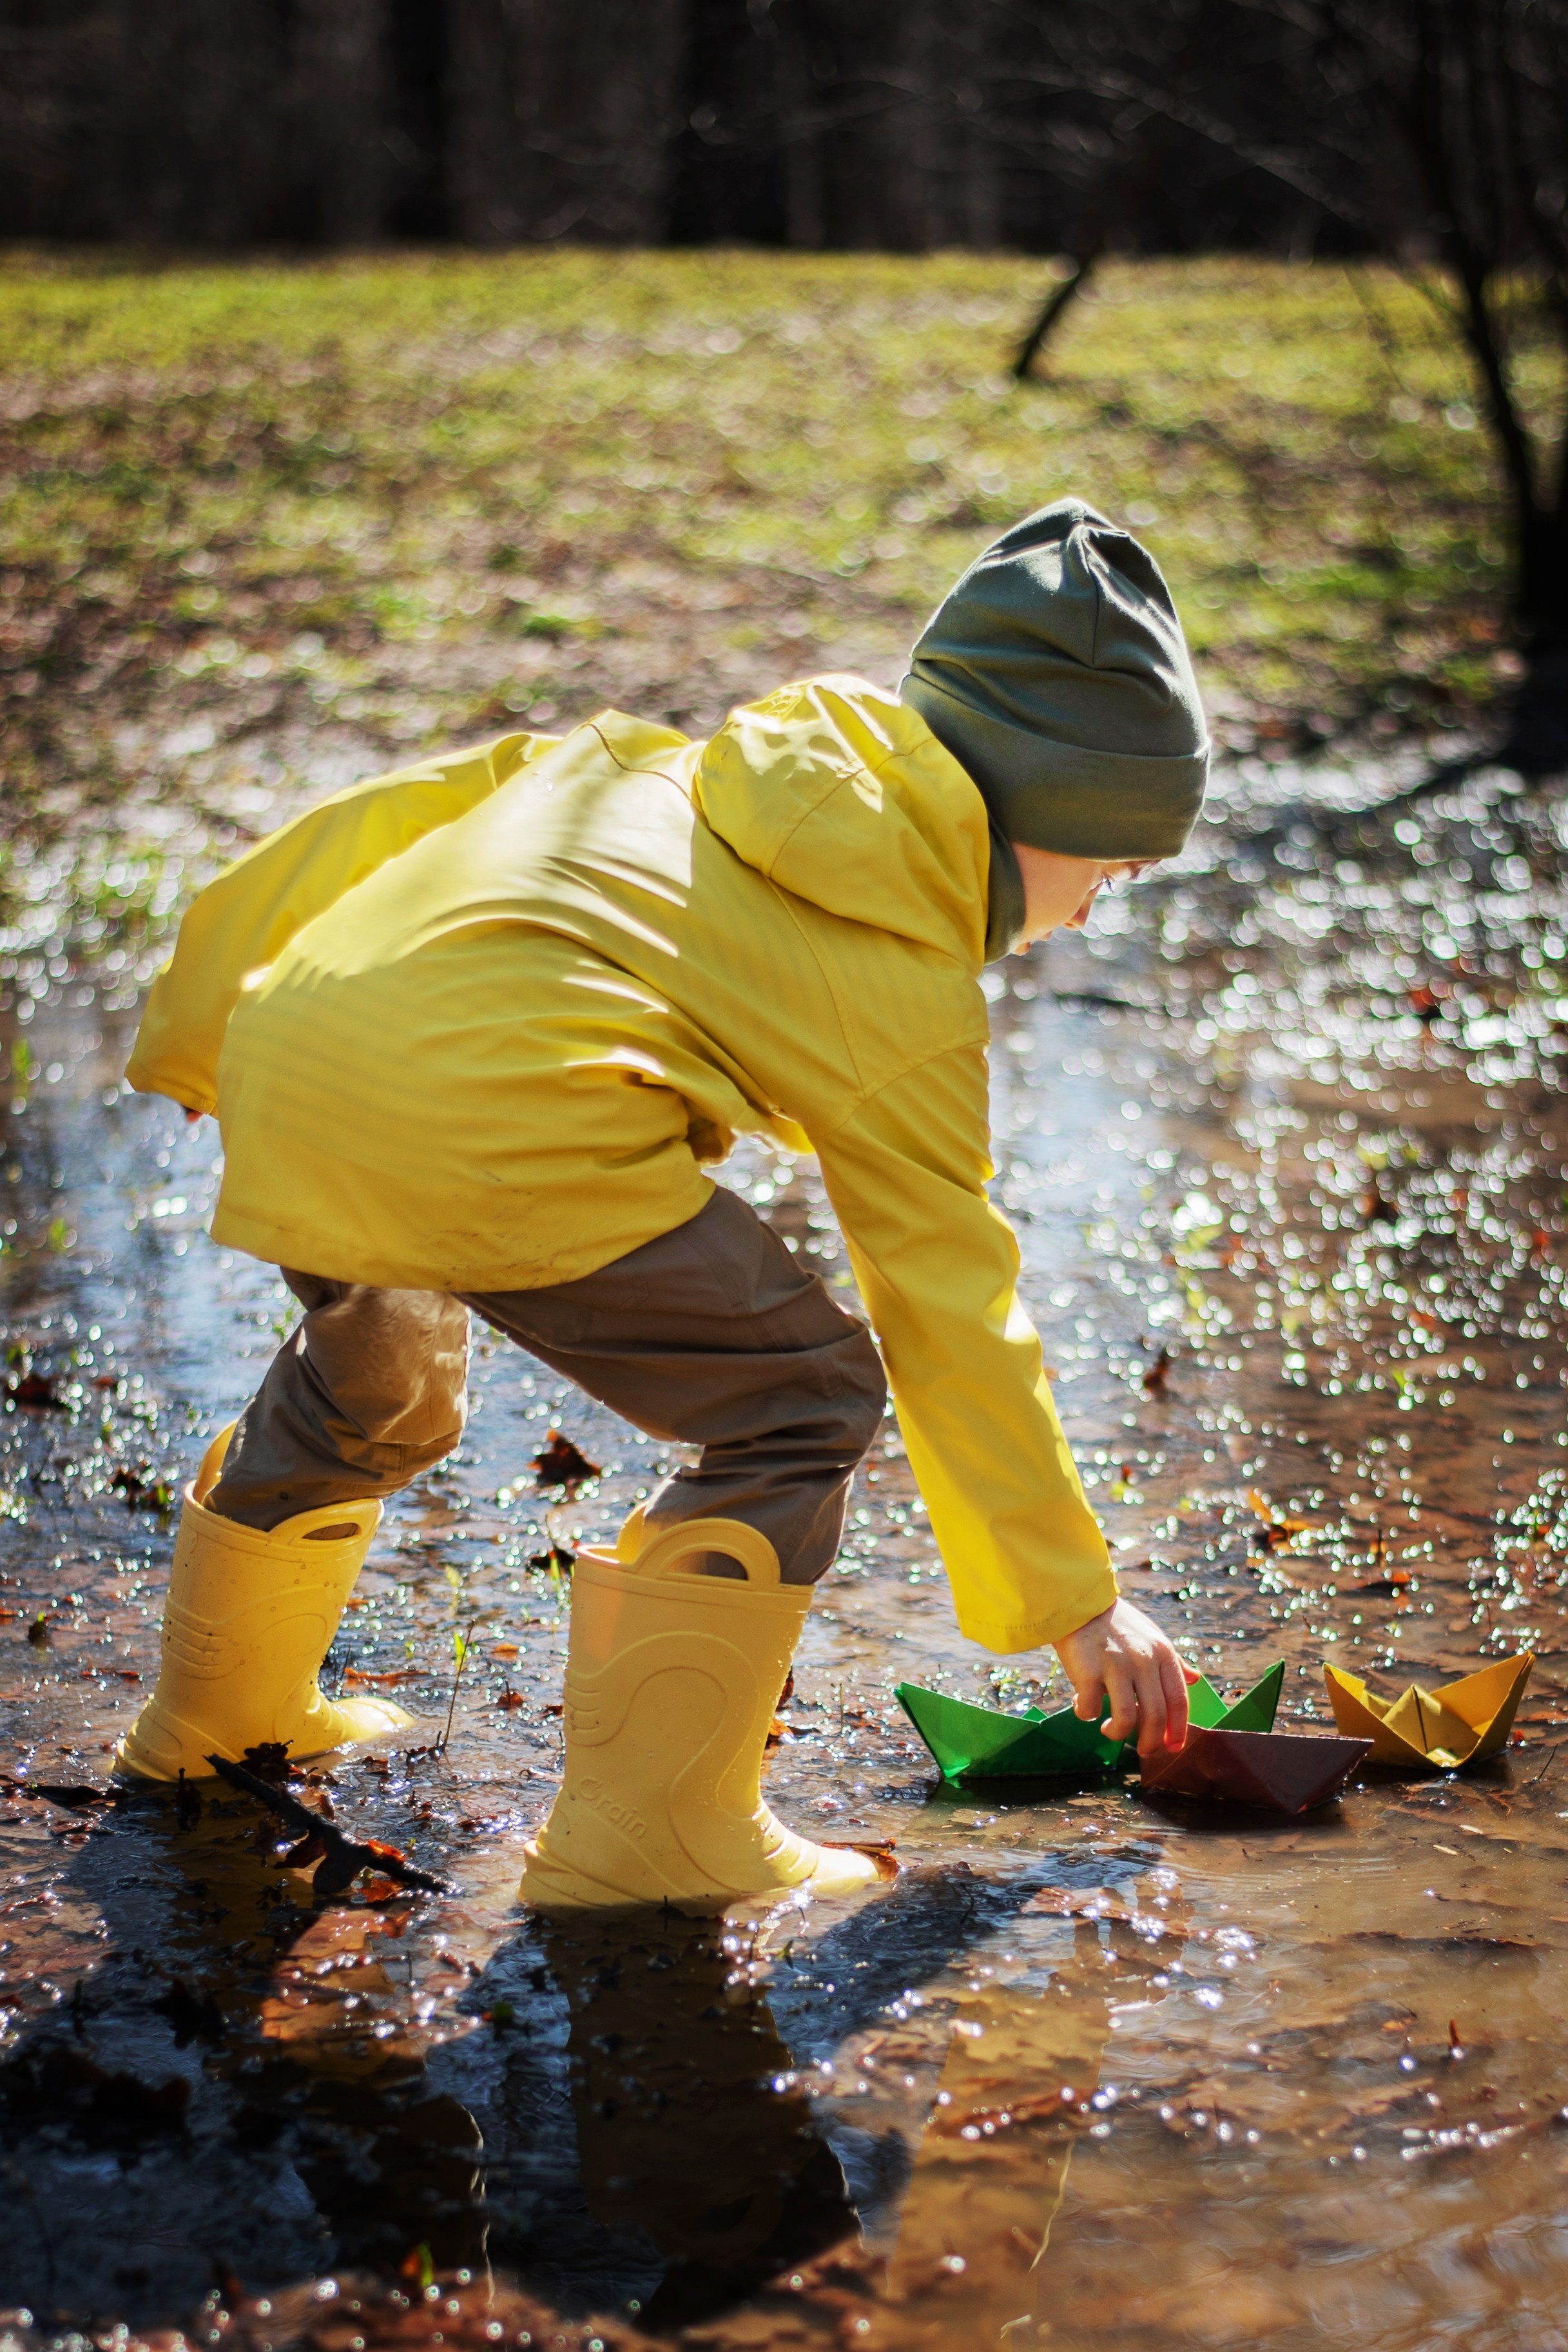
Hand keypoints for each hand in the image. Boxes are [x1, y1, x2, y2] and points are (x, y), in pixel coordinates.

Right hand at [1055, 1597, 1189, 1757]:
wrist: (1079, 1603)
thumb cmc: (1118, 1624)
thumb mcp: (1152, 1637)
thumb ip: (1174, 1661)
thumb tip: (1195, 1679)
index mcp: (1163, 1653)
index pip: (1179, 1701)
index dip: (1178, 1730)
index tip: (1172, 1747)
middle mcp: (1143, 1660)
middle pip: (1156, 1715)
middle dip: (1151, 1742)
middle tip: (1143, 1750)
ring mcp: (1115, 1666)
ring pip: (1127, 1718)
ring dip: (1118, 1734)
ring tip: (1110, 1731)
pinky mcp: (1088, 1671)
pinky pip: (1091, 1709)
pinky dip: (1087, 1715)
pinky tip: (1083, 1708)